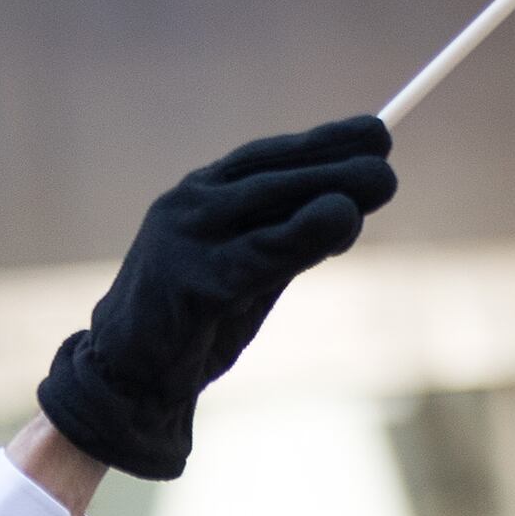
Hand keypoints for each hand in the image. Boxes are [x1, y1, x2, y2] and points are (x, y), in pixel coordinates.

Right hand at [35, 117, 394, 480]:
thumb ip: (286, 240)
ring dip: (330, 187)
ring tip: (382, 181)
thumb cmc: (193, 326)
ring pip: (269, 202)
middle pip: (272, 174)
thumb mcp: (245, 273)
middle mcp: (186, 207)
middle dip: (334, 161)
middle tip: (386, 154)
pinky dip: (305, 234)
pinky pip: (261, 253)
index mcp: (195, 198)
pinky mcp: (193, 283)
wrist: (127, 382)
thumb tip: (351, 206)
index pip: (265, 159)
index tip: (373, 133)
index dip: (321, 142)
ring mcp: (184, 242)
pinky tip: (342, 220)